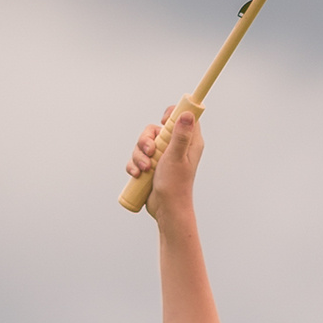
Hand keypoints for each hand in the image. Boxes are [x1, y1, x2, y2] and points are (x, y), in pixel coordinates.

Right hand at [125, 104, 204, 220]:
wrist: (166, 208)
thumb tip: (187, 113)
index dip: (171, 115)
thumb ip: (181, 135)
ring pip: (143, 144)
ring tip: (144, 169)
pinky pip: (137, 158)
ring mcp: (162, 157)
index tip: (162, 123)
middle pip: (155, 130)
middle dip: (146, 140)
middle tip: (150, 152)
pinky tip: (137, 175)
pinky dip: (134, 165)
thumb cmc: (176, 185)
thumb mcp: (177, 157)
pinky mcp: (151, 166)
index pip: (182, 118)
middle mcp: (175, 147)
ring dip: (139, 156)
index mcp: (188, 142)